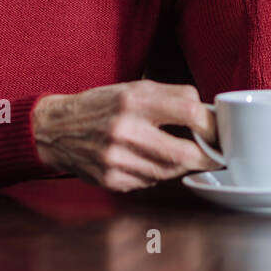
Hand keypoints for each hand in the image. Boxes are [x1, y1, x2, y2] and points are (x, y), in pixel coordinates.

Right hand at [31, 80, 218, 191]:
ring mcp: (116, 159)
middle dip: (205, 157)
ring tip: (183, 155)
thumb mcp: (134, 88)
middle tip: (215, 155)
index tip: (216, 130)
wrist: (55, 129)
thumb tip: (207, 114)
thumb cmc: (101, 106)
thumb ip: (172, 97)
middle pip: (182, 153)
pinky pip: (149, 182)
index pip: (189, 111)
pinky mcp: (111, 179)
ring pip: (168, 172)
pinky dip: (157, 174)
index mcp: (134, 100)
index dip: (210, 124)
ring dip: (182, 166)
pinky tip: (151, 162)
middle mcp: (124, 130)